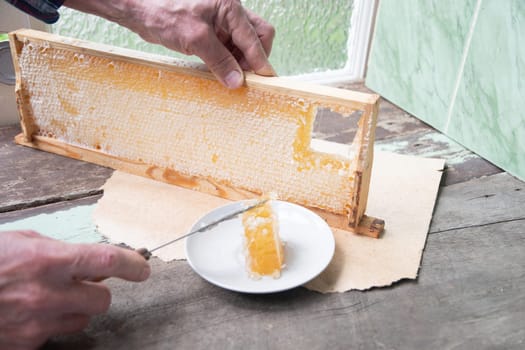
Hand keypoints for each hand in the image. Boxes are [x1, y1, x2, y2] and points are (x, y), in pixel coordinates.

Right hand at [0, 230, 149, 349]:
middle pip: (102, 299)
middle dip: (97, 291)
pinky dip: (50, 324)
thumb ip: (57, 250)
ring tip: (48, 298)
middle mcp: (46, 293)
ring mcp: (35, 323)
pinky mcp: (24, 344)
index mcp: (47, 259)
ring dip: (75, 308)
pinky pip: (55, 334)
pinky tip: (29, 313)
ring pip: (82, 320)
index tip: (142, 268)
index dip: (132, 265)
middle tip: (82, 283)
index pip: (107, 261)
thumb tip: (86, 261)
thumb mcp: (21, 241)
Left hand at [64, 0, 275, 88]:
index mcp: (230, 7)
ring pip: (245, 44)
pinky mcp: (212, 33)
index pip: (255, 37)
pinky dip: (230, 62)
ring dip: (242, 62)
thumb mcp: (195, 39)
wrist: (141, 11)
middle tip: (245, 77)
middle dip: (255, 58)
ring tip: (231, 77)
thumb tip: (237, 82)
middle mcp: (230, 13)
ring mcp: (222, 24)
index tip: (265, 81)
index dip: (260, 61)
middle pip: (258, 36)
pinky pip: (230, 49)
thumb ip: (220, 61)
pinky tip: (222, 72)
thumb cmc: (164, 13)